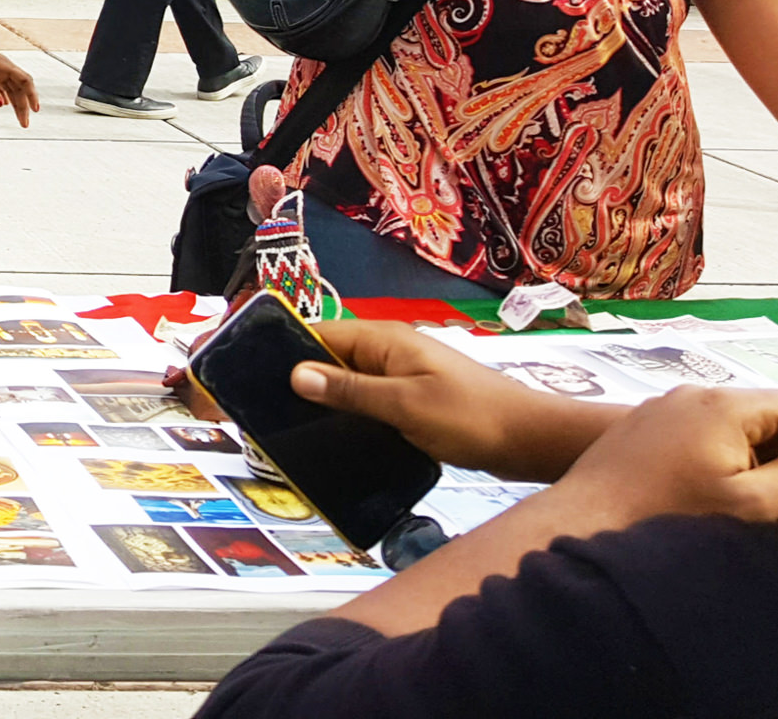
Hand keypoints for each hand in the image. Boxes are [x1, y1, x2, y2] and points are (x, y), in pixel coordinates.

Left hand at [0, 42, 38, 125]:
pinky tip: (4, 104)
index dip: (32, 95)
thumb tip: (1, 105)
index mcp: (2, 65)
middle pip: (19, 87)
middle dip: (23, 105)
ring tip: (19, 119)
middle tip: (24, 124)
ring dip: (15, 103)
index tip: (35, 110)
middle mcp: (2, 67)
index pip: (24, 80)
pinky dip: (4, 95)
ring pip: (10, 88)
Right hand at [286, 320, 608, 484]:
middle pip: (328, 360)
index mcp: (384, 340)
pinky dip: (349, 419)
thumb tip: (294, 373)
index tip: (246, 374)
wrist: (531, 442)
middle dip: (296, 381)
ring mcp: (402, 377)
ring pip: (347, 385)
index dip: (281, 351)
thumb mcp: (405, 405)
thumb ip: (350, 390)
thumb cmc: (472, 417)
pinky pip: (367, 404)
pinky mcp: (412, 402)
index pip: (317, 334)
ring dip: (324, 405)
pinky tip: (333, 444)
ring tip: (287, 433)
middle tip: (260, 413)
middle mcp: (388, 352)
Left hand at [549, 385, 777, 532]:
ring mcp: (667, 407)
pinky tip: (716, 508)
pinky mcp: (646, 427)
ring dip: (759, 473)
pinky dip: (725, 468)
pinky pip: (703, 439)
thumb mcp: (751, 502)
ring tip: (752, 522)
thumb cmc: (670, 514)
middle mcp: (696, 394)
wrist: (584, 517)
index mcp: (727, 404)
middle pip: (771, 420)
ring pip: (738, 434)